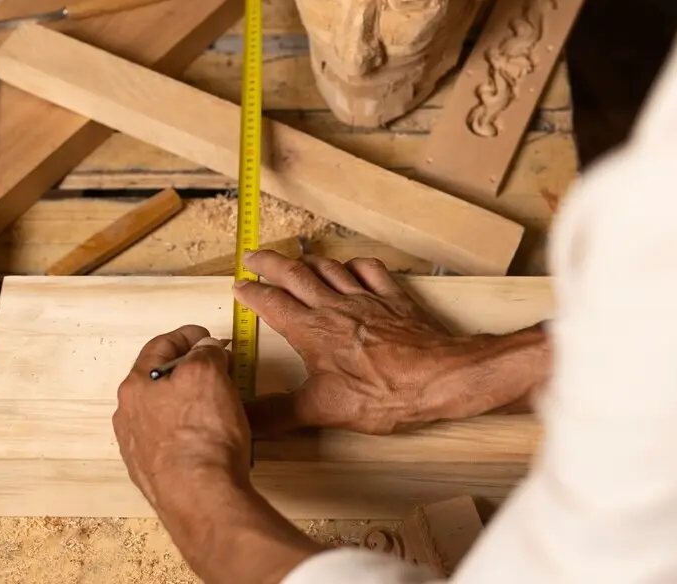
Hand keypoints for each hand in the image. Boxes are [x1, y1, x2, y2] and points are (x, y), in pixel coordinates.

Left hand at [114, 325, 250, 511]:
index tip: (207, 338)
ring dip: (189, 400)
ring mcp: (138, 447)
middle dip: (190, 369)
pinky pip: (171, 440)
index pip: (160, 346)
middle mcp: (129, 416)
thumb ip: (206, 353)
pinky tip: (209, 436)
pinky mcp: (153, 473)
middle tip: (218, 367)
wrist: (201, 499)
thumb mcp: (209, 374)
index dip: (188, 336)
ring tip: (218, 402)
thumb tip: (206, 349)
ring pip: (165, 410)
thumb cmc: (202, 437)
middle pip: (160, 378)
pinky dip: (189, 430)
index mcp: (135, 386)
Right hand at [235, 252, 550, 435]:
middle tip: (254, 256)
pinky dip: (354, 264)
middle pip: (294, 274)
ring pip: (329, 268)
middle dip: (270, 263)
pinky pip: (370, 270)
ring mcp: (366, 298)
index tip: (238, 287)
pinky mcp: (393, 298)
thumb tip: (243, 421)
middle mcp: (335, 306)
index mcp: (312, 330)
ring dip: (307, 261)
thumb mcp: (323, 409)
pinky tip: (351, 267)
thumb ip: (278, 414)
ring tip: (295, 259)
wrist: (438, 377)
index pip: (272, 303)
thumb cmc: (383, 394)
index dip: (252, 294)